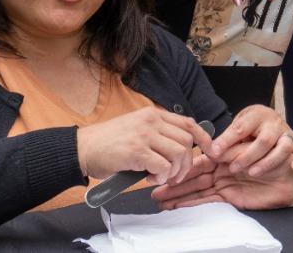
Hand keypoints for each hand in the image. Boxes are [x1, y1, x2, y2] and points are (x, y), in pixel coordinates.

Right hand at [76, 106, 213, 185]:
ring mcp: (144, 135)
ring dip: (175, 171)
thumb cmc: (109, 143)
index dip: (203, 138)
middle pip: (186, 141)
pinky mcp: (137, 151)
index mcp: (153, 114)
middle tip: (175, 175)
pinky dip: (162, 176)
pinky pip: (163, 166)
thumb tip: (182, 148)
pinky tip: (151, 178)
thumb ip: (157, 133)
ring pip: (179, 153)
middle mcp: (151, 121)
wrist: (83, 148)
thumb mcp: (137, 128)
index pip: (188, 123)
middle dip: (186, 163)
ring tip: (162, 177)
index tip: (209, 151)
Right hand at [153, 157, 292, 211]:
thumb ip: (230, 149)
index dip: (180, 169)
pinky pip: (209, 202)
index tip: (164, 173)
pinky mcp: (232, 199)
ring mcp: (226, 185)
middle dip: (175, 186)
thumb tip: (212, 152)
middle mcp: (222, 170)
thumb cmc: (276, 155)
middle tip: (155, 194)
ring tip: (161, 204)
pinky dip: (194, 205)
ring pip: (198, 193)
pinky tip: (180, 209)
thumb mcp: (250, 146)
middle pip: (193, 180)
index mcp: (225, 155)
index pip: (197, 163)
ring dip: (180, 198)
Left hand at [205, 105, 292, 177]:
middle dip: (248, 155)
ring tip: (253, 172)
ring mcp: (288, 134)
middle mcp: (274, 123)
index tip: (214, 152)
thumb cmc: (252, 130)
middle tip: (233, 168)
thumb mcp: (239, 129)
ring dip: (270, 160)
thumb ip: (227, 139)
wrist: (273, 126)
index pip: (241, 128)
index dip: (227, 141)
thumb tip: (209, 151)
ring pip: (285, 146)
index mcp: (256, 116)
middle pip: (264, 139)